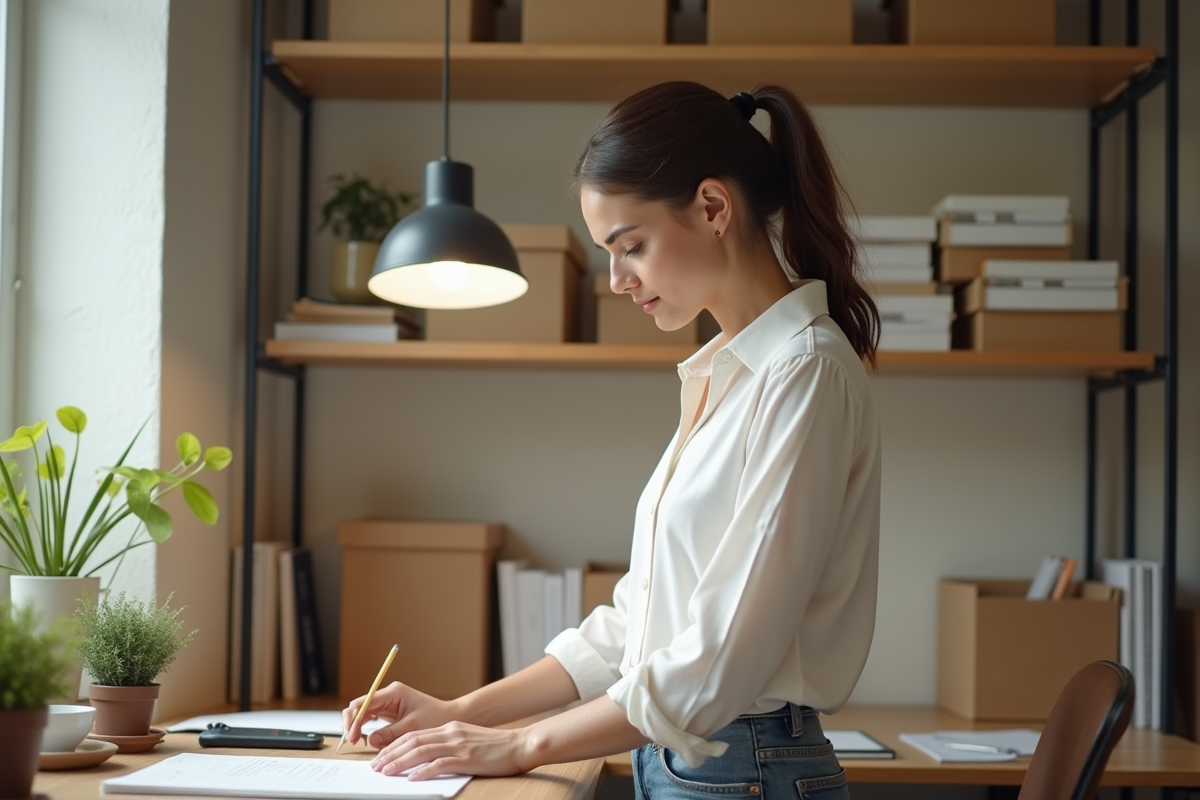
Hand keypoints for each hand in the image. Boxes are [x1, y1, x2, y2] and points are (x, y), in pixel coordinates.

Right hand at [341, 681, 456, 747]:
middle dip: (353, 722)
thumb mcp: (412, 727)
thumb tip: (369, 740)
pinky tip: (367, 739)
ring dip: (359, 727)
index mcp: (393, 692)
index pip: (364, 702)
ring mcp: (388, 702)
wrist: (450, 716)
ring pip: (365, 713)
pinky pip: (372, 719)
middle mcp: (388, 695)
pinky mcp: (390, 711)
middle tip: (351, 741)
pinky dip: (368, 729)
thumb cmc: (435, 717)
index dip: (354, 718)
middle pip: (361, 706)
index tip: (351, 735)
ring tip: (357, 742)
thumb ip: (389, 733)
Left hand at [370, 721, 532, 779]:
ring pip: (421, 751)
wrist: (520, 744)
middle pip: (413, 741)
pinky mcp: (466, 758)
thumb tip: (426, 759)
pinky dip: (423, 771)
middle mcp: (450, 733)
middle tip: (376, 766)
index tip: (381, 757)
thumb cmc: (495, 747)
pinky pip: (439, 764)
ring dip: (400, 762)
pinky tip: (412, 778)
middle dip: (391, 754)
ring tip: (386, 772)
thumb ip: (449, 745)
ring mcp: (458, 745)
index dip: (395, 746)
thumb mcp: (468, 739)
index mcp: (449, 728)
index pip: (415, 735)